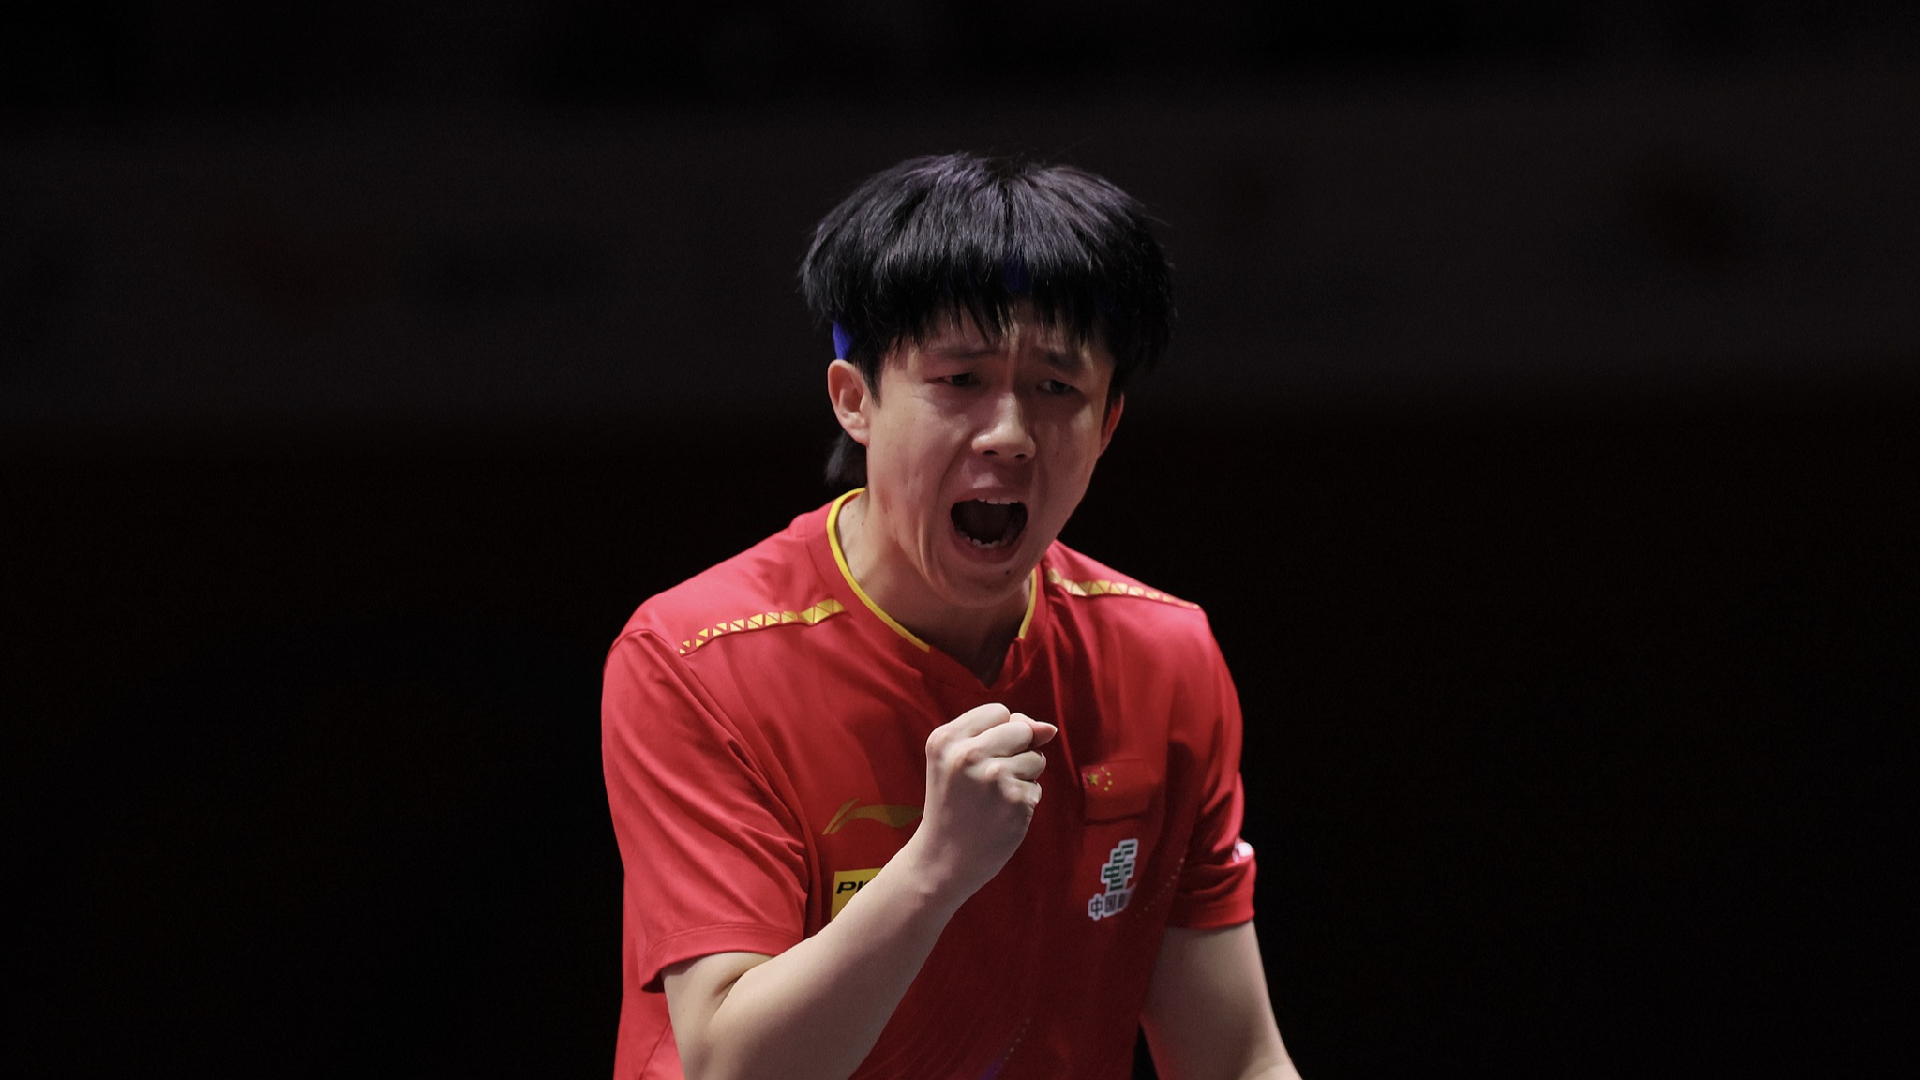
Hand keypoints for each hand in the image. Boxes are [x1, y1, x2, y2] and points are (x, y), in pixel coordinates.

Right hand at [904, 703, 1057, 901]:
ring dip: (1024, 777)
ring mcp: (993, 777)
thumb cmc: (953, 804)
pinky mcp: (1015, 800)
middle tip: (990, 779)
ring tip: (994, 798)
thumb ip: (999, 733)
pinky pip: (1037, 787)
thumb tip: (1049, 729)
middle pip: (1022, 729)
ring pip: (1036, 758)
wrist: (942, 858)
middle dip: (1017, 751)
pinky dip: (1024, 801)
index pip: (999, 712)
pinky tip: (1000, 815)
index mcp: (945, 739)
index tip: (983, 757)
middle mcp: (968, 754)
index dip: (1001, 733)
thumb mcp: (956, 760)